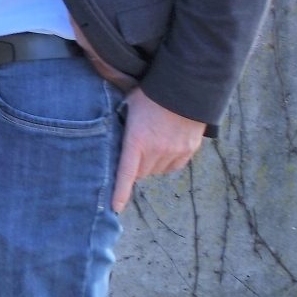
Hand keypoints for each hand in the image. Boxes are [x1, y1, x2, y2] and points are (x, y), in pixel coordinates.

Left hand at [112, 90, 205, 211]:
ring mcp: (175, 152)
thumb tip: (107, 132)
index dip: (120, 192)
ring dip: (151, 164)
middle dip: (135, 167)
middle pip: (141, 173)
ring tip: (152, 143)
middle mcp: (156, 151)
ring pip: (157, 171)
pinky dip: (167, 162)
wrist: (186, 88)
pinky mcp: (189, 151)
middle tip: (134, 150)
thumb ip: (120, 124)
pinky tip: (165, 147)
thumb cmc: (151, 94)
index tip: (115, 208)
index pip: (126, 174)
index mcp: (137, 141)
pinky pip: (174, 166)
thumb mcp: (128, 106)